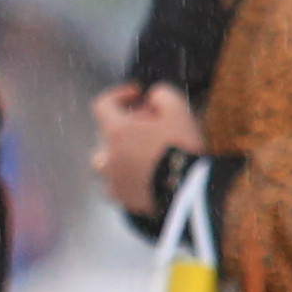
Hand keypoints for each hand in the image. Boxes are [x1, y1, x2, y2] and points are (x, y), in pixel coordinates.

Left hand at [90, 83, 202, 218]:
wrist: (188, 190)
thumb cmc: (182, 147)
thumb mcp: (178, 110)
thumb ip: (161, 95)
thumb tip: (152, 96)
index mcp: (115, 132)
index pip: (103, 104)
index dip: (120, 94)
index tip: (139, 93)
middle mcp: (105, 155)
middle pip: (108, 132)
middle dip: (129, 123)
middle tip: (154, 124)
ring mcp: (109, 178)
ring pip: (109, 157)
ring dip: (124, 149)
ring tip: (149, 150)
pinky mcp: (119, 197)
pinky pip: (116, 180)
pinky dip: (127, 172)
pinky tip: (148, 171)